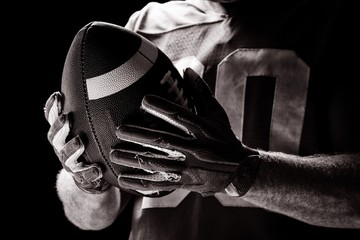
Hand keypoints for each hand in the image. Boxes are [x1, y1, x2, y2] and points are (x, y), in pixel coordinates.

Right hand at [44, 92, 109, 193]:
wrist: (91, 176)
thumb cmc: (92, 144)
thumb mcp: (90, 127)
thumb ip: (93, 113)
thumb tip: (112, 85)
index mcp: (62, 134)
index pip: (52, 119)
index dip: (52, 108)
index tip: (58, 95)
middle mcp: (61, 148)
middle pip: (54, 137)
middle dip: (59, 127)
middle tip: (66, 117)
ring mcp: (70, 164)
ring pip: (66, 156)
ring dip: (71, 149)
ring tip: (79, 141)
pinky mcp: (82, 178)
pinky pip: (84, 177)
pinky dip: (89, 173)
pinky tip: (98, 169)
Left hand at [110, 68, 259, 195]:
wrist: (239, 170)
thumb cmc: (223, 137)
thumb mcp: (217, 113)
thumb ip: (201, 92)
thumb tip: (187, 70)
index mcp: (202, 129)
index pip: (179, 116)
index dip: (161, 107)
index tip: (143, 100)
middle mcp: (195, 148)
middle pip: (163, 141)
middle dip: (139, 135)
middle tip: (119, 130)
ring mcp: (189, 167)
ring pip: (157, 163)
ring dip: (133, 158)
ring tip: (114, 153)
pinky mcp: (185, 182)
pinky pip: (160, 183)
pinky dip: (140, 182)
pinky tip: (123, 178)